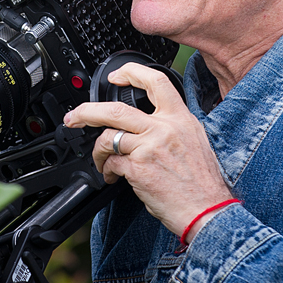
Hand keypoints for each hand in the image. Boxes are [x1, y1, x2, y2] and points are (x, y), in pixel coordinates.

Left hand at [64, 62, 233, 241]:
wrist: (207, 210)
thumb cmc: (201, 183)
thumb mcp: (194, 141)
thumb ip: (171, 127)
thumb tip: (146, 123)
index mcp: (180, 119)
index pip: (156, 82)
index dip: (131, 72)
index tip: (116, 76)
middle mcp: (164, 128)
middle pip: (115, 109)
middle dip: (87, 111)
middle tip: (74, 116)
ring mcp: (149, 148)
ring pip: (107, 138)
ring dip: (98, 151)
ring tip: (101, 161)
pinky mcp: (138, 168)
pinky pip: (111, 162)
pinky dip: (107, 170)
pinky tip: (113, 177)